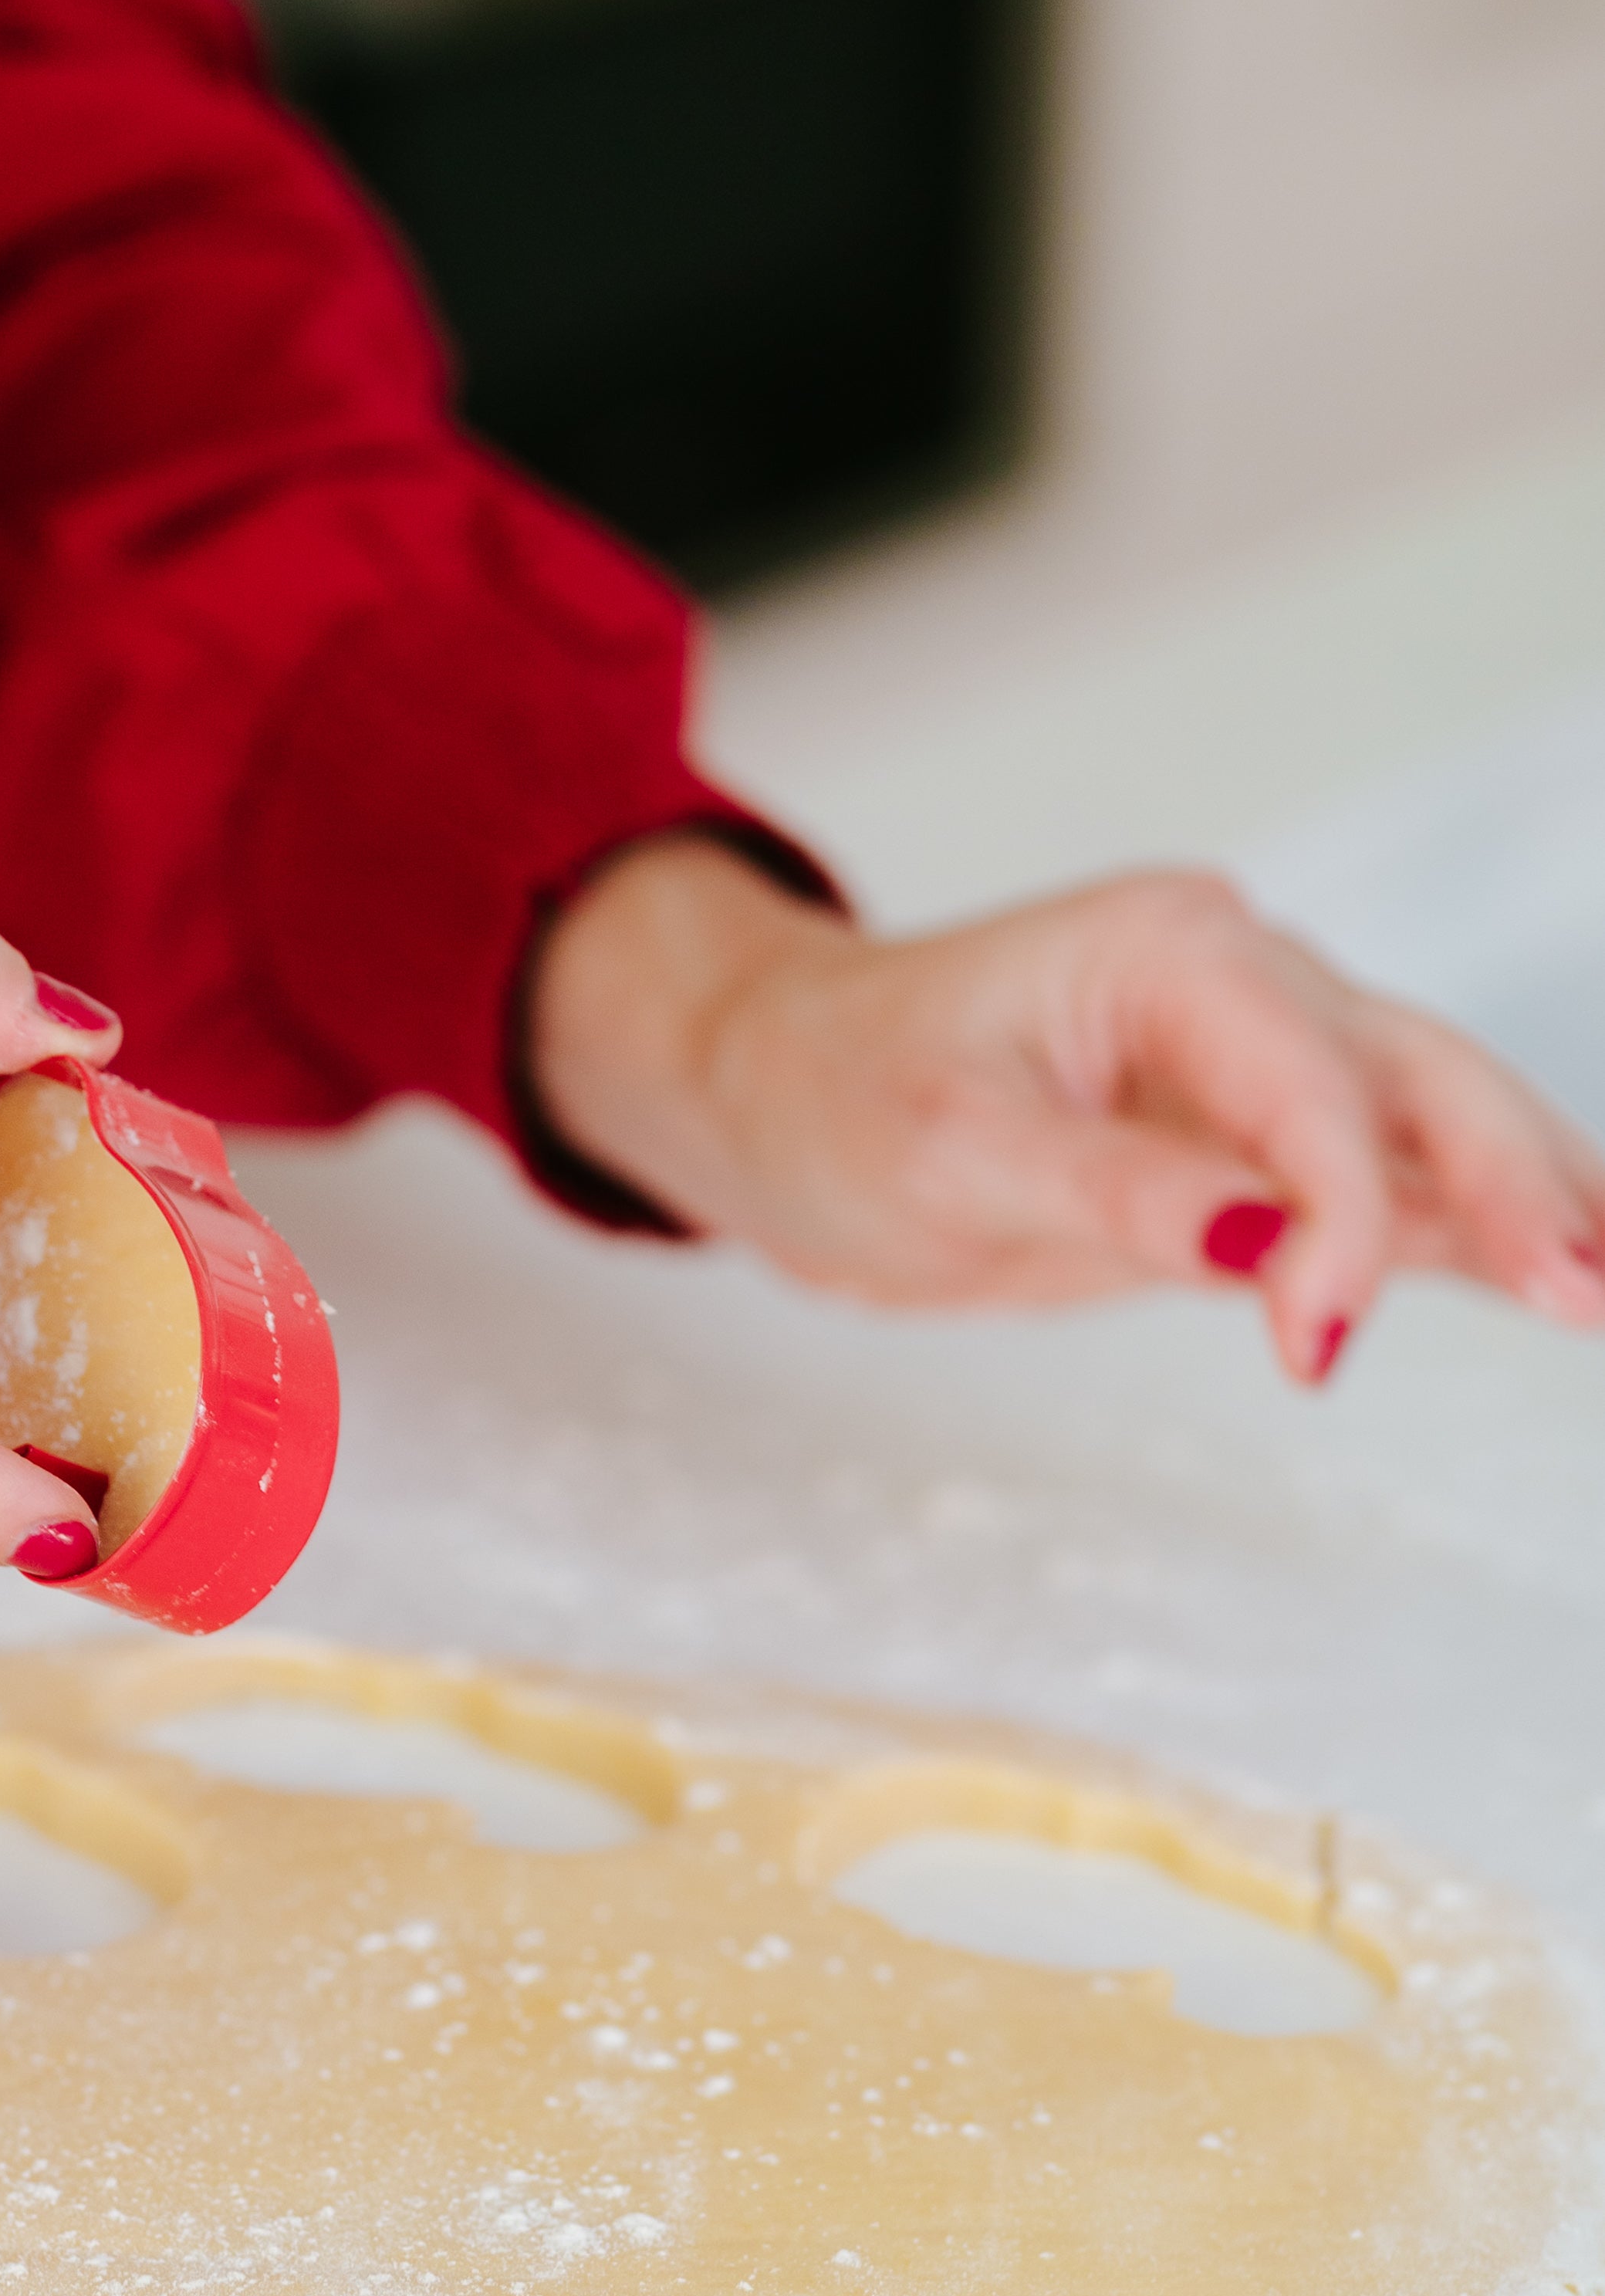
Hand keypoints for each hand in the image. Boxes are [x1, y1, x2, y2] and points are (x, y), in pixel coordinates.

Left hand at [528, 836, 1604, 1378]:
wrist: (773, 1089)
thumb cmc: (836, 1094)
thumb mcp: (951, 1153)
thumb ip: (1117, 1196)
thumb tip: (1273, 1254)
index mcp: (1171, 953)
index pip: (1305, 1093)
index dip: (1339, 1221)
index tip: (1317, 1342)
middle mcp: (1242, 984)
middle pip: (1420, 1083)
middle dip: (1514, 1185)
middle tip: (1582, 1295)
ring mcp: (1262, 1061)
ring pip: (1436, 1126)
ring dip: (1533, 1200)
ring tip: (1604, 1289)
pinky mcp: (1254, 1147)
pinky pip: (1392, 1182)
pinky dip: (1476, 1229)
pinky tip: (1569, 1276)